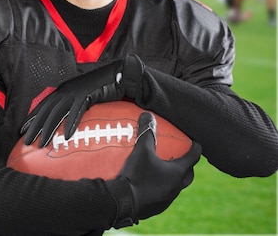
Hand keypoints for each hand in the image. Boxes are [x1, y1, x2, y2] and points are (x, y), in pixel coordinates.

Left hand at [21, 54, 143, 146]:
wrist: (119, 74)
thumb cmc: (102, 86)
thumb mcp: (83, 95)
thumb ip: (73, 104)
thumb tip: (68, 118)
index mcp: (63, 90)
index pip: (43, 105)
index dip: (32, 117)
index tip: (23, 129)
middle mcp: (65, 90)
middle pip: (46, 111)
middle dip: (34, 127)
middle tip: (26, 141)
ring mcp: (75, 92)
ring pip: (57, 113)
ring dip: (48, 129)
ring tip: (42, 143)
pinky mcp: (87, 95)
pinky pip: (76, 112)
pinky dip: (70, 124)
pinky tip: (66, 136)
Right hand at [105, 112, 201, 227]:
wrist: (124, 203)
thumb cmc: (137, 175)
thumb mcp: (141, 150)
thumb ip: (146, 132)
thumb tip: (147, 114)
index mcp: (177, 173)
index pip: (193, 157)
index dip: (196, 148)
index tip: (196, 143)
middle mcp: (176, 187)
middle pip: (188, 174)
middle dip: (187, 165)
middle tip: (180, 156)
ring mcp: (168, 198)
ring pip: (176, 186)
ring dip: (174, 177)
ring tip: (164, 169)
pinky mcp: (157, 207)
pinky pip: (164, 194)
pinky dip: (162, 186)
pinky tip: (150, 183)